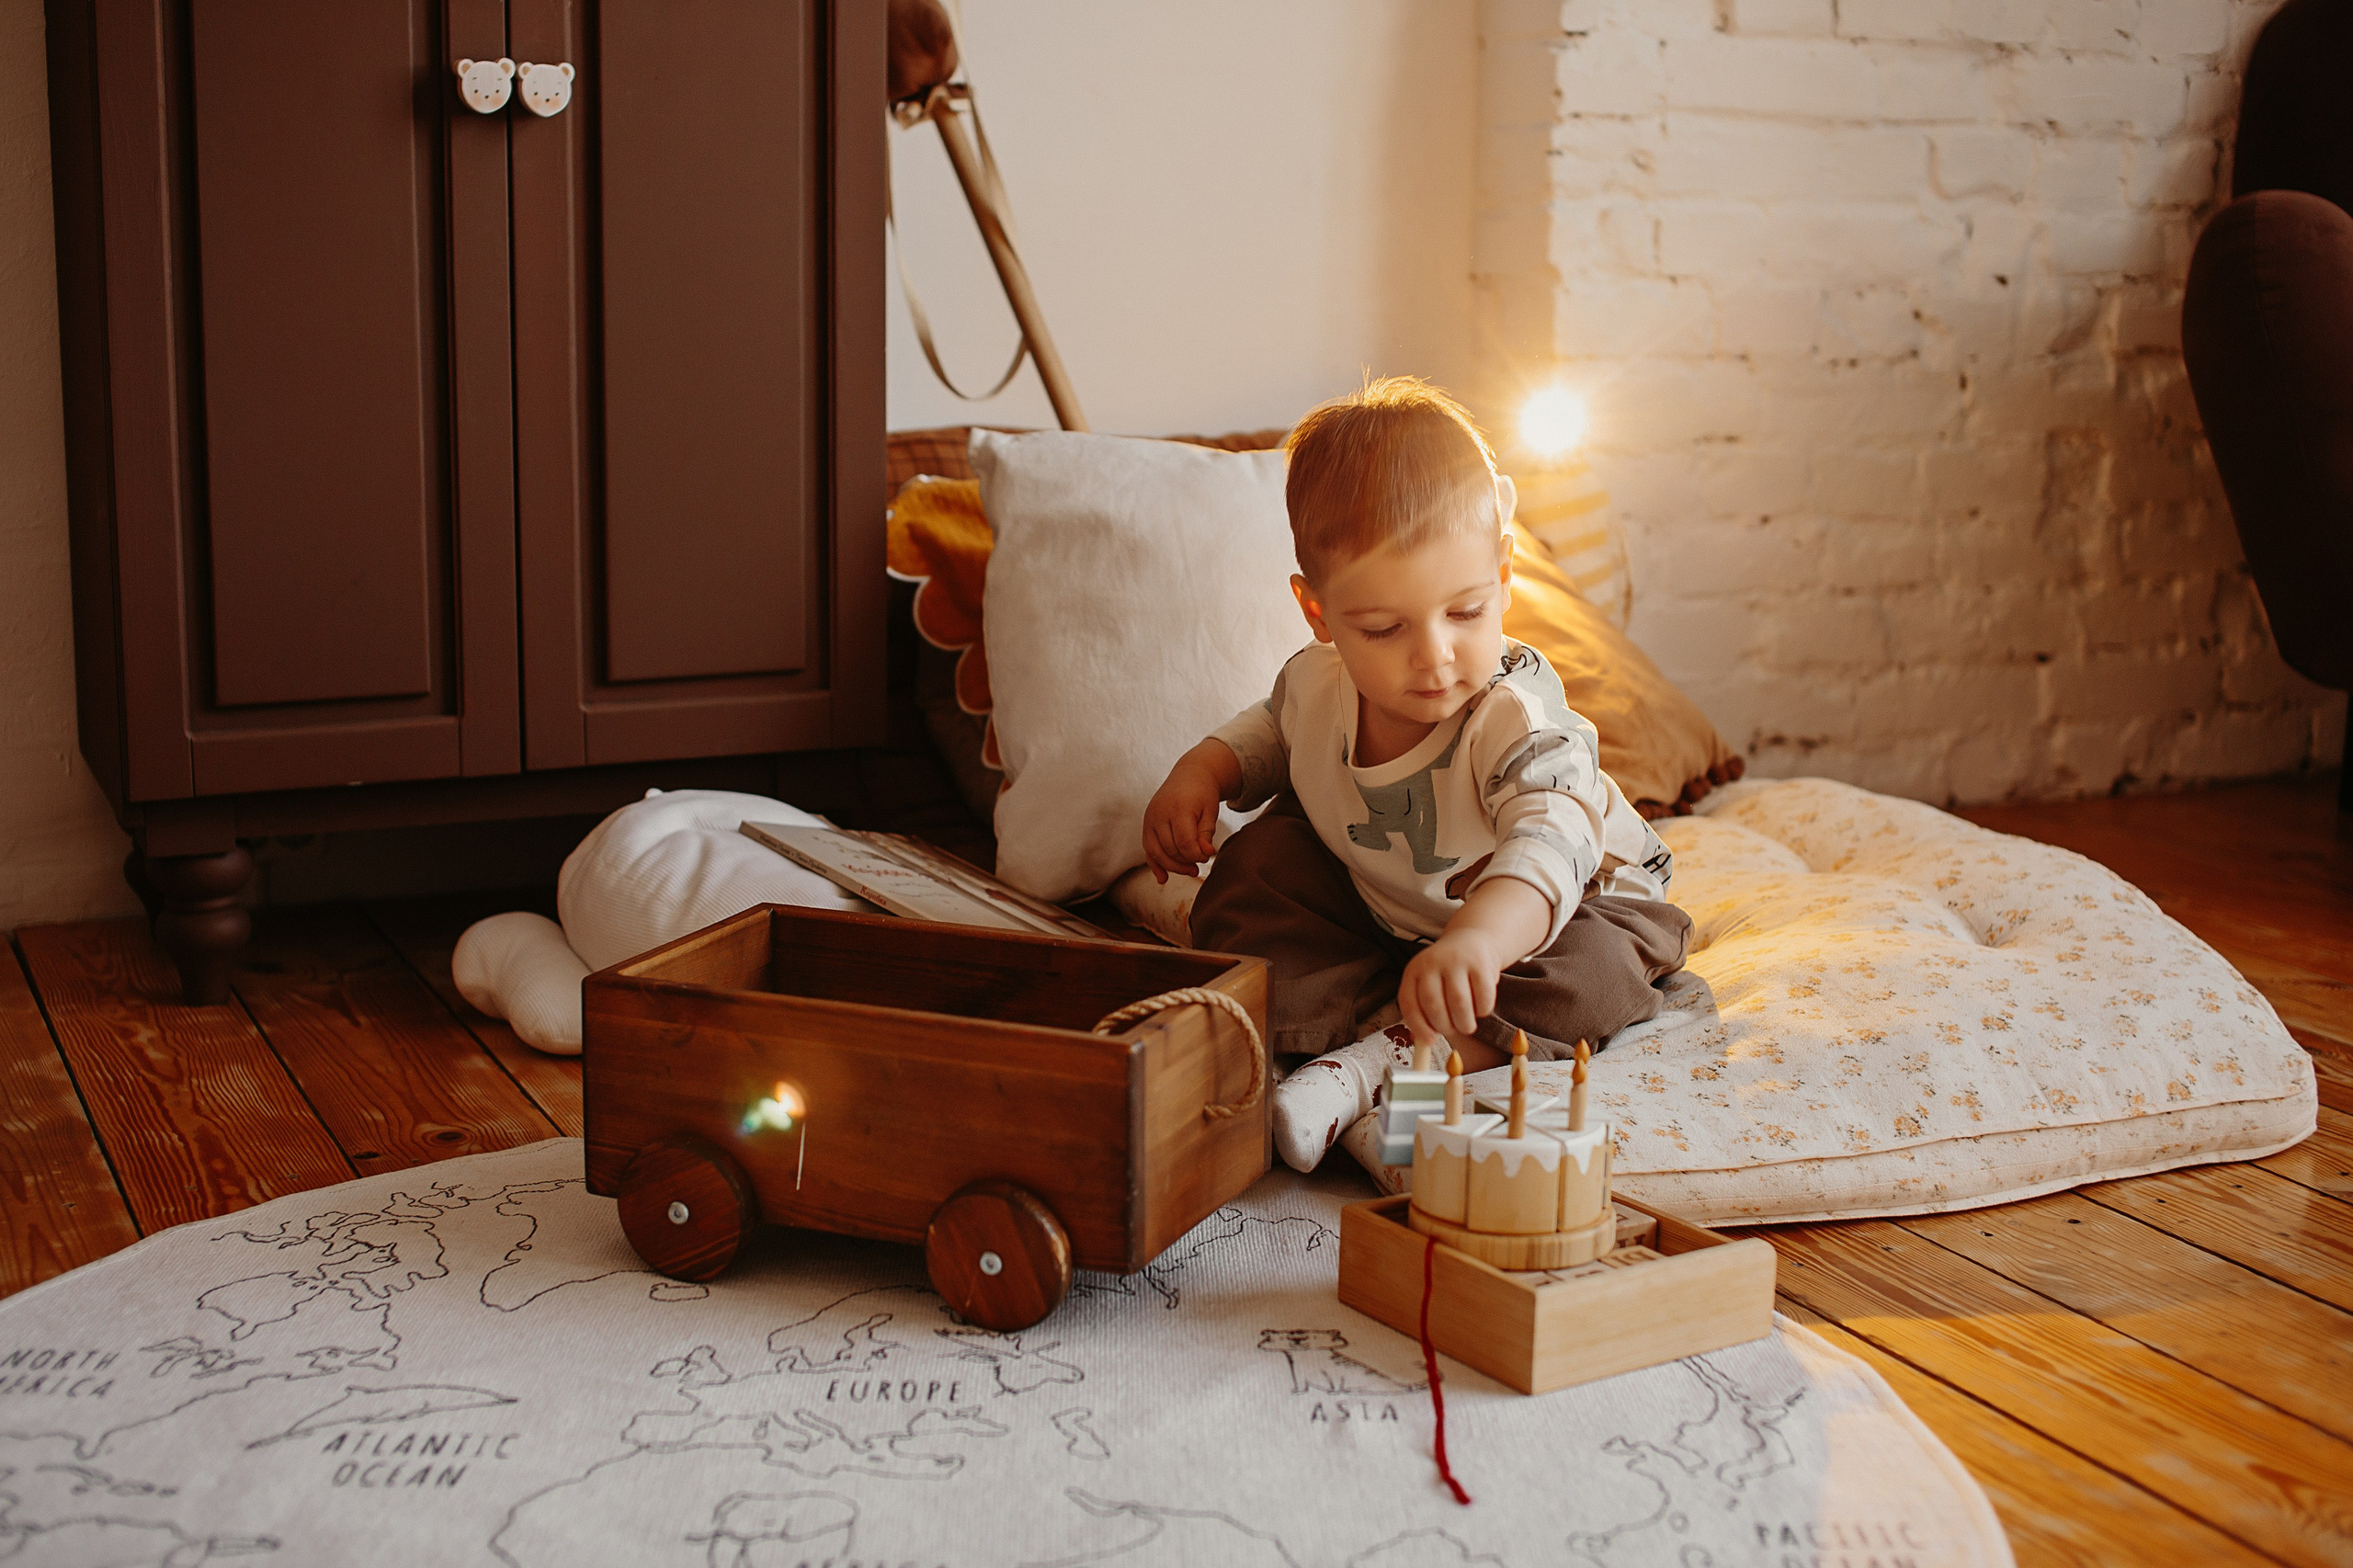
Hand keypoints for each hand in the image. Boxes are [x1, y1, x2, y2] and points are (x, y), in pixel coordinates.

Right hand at [1142, 756, 1226, 882]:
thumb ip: (1206, 833)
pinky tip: (1163, 879)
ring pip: (1157, 853)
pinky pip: (1148, 849)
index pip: (1185, 843)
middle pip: (1170, 850)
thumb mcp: (1210, 811)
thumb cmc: (1203, 794)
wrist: (1189, 775)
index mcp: (1178, 809)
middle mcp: (1159, 814)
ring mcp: (1150, 819)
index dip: (1197, 855)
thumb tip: (1207, 854)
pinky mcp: (1146, 824)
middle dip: (1187, 861)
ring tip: (1191, 871)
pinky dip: (1155, 865)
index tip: (1208, 856)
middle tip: (1202, 863)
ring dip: (1173, 866)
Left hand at [1398, 927, 1508, 1045]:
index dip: (1419, 1027)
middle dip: (1445, 1027)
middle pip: (1434, 1005)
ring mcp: (1456, 961)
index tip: (1429, 1041)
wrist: (1472, 941)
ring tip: (1467, 1025)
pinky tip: (1480, 1008)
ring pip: (1459, 1003)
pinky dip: (1482, 1010)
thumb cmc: (1447, 972)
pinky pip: (1483, 997)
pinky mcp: (1480, 963)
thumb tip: (1423, 1043)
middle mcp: (1432, 963)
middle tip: (1453, 1030)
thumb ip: (1423, 1010)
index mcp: (1414, 971)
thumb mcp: (1428, 983)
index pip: (1410, 1003)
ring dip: (1465, 1023)